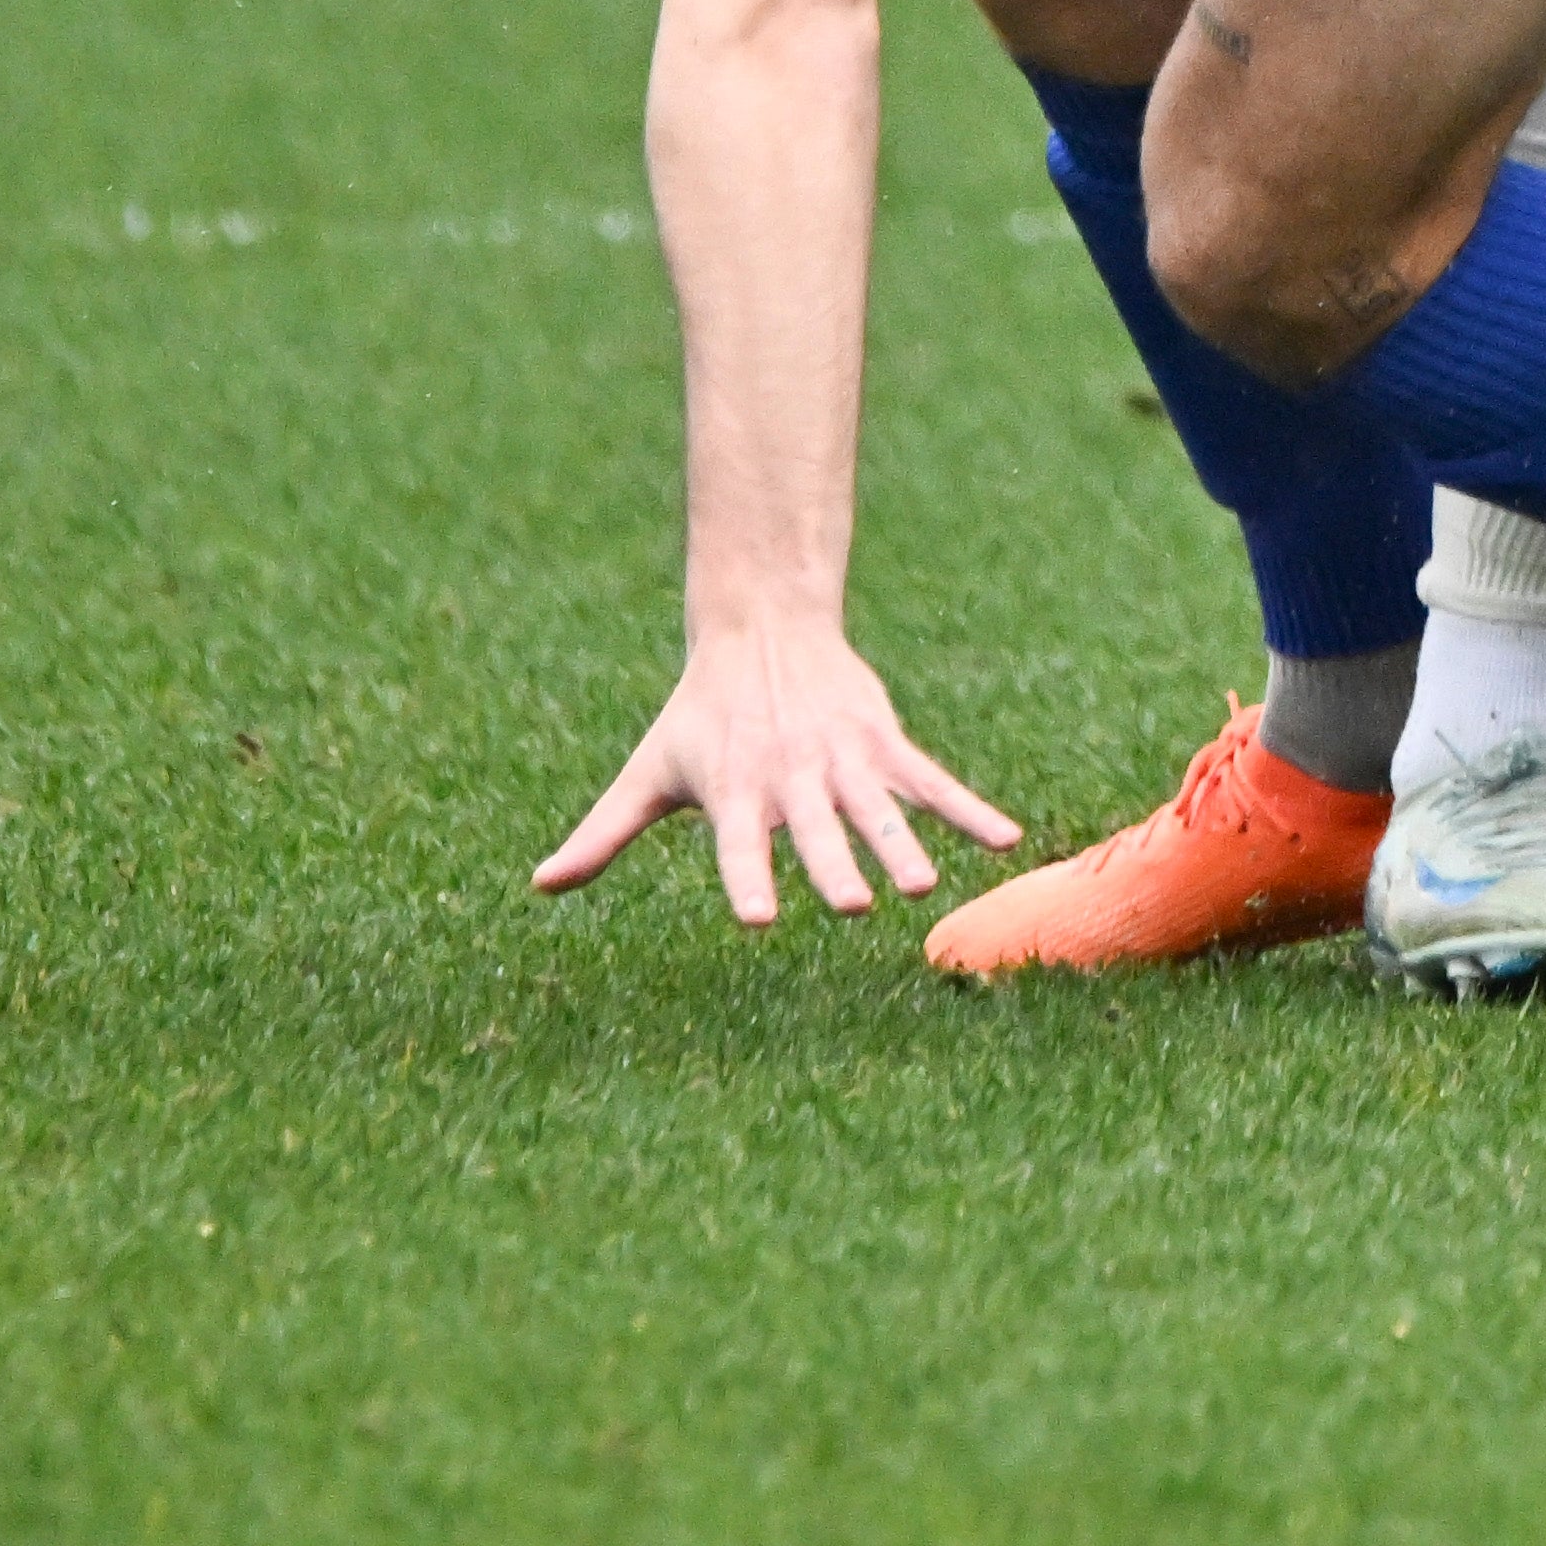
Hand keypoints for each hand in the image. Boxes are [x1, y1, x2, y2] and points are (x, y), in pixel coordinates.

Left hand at [533, 621, 1017, 926]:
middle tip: (849, 908)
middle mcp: (790, 778)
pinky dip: (969, 809)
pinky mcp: (884, 744)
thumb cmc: (698, 718)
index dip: (746, 878)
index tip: (755, 919)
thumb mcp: (648, 773)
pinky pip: (933, 782)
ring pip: (877, 808)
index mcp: (734, 792)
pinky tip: (1006, 841)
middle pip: (816, 830)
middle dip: (833, 866)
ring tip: (921, 886)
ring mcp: (843, 759)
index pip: (737, 844)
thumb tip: (539, 886)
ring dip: (902, 844)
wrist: (762, 627)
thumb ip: (601, 836)